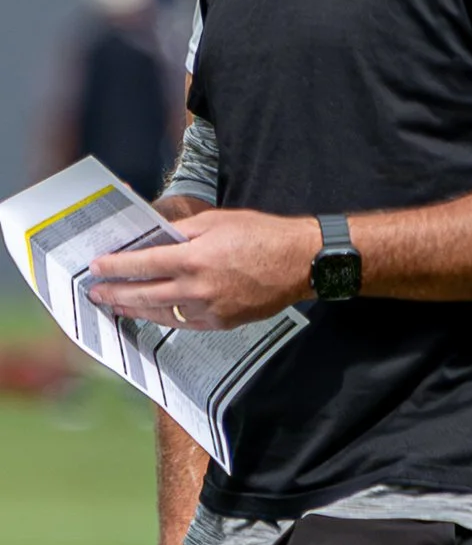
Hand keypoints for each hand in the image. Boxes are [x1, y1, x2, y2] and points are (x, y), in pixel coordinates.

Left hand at [87, 207, 318, 330]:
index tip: (97, 267)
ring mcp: (210, 309)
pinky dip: (165, 317)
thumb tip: (151, 239)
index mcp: (193, 258)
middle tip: (97, 293)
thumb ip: (180, 232)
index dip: (115, 266)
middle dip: (116, 293)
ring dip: (135, 310)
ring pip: (161, 313)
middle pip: (144, 294)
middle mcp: (198, 288)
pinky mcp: (223, 322)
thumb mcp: (216, 221)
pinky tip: (154, 314)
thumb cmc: (261, 235)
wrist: (300, 262)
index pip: (141, 265)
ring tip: (117, 307)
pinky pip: (185, 323)